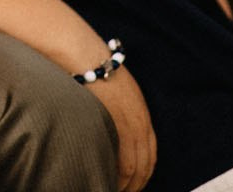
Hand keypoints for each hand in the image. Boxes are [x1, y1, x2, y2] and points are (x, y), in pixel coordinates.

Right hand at [89, 67, 156, 191]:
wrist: (82, 55)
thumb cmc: (88, 68)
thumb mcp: (110, 88)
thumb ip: (113, 108)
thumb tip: (103, 123)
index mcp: (141, 114)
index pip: (149, 153)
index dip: (142, 172)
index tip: (132, 183)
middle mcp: (141, 122)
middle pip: (146, 164)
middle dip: (136, 183)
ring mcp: (131, 126)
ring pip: (137, 168)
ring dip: (128, 185)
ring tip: (114, 191)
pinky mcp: (119, 128)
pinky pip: (125, 163)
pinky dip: (120, 179)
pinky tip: (110, 184)